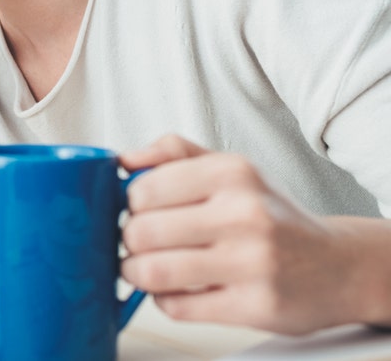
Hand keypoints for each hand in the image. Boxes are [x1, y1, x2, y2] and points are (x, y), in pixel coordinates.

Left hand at [119, 134, 354, 334]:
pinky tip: (179, 289)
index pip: (143, 189)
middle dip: (129, 241)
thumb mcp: (231, 169)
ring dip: (136, 273)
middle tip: (139, 243)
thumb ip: (174, 154)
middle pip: (142, 232)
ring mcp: (253, 263)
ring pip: (153, 272)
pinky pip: (177, 307)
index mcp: (233, 173)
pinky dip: (164, 299)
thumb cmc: (272, 215)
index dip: (130, 205)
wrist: (339, 266)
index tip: (138, 212)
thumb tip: (122, 160)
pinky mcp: (256, 306)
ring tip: (145, 268)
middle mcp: (245, 214)